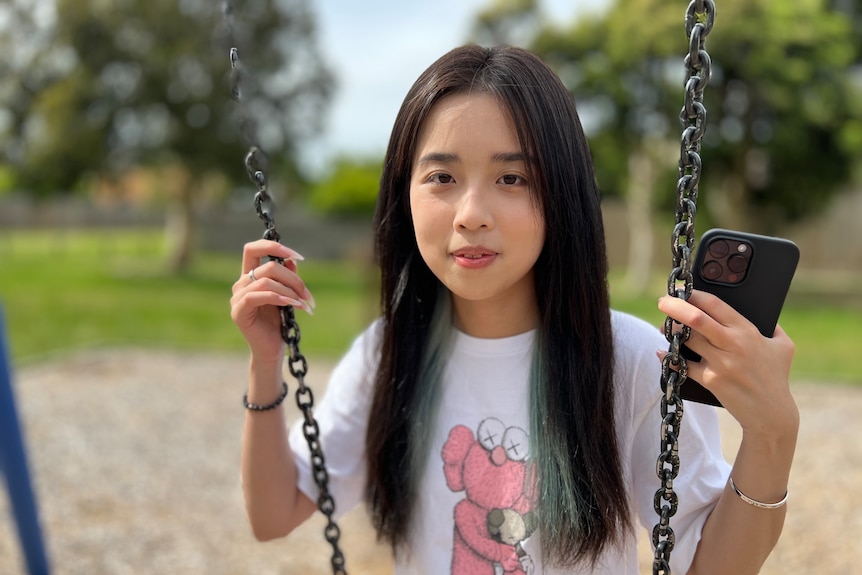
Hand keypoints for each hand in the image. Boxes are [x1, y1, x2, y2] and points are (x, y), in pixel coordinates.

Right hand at [230, 240, 314, 363]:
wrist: (272, 349)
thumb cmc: (279, 322)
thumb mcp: (287, 295)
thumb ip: (287, 277)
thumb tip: (292, 259)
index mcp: (250, 276)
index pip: (253, 249)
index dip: (273, 246)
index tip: (298, 256)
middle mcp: (241, 284)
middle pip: (268, 266)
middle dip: (293, 279)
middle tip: (308, 295)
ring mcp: (237, 298)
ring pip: (266, 281)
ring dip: (290, 291)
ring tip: (303, 304)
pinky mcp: (238, 311)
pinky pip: (257, 296)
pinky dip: (278, 298)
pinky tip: (293, 305)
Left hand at [658, 290, 797, 439]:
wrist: (771, 413)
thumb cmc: (777, 376)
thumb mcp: (783, 346)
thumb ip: (773, 326)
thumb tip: (764, 312)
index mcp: (747, 331)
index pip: (715, 304)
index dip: (695, 294)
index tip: (683, 291)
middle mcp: (732, 344)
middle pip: (696, 319)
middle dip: (674, 306)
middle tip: (662, 301)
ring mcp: (721, 363)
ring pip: (687, 340)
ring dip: (671, 331)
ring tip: (664, 327)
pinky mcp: (711, 380)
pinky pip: (683, 366)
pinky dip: (669, 357)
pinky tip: (661, 352)